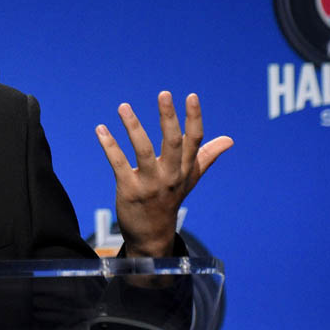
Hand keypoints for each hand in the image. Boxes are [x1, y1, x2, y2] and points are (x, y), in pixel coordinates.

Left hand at [95, 92, 231, 257]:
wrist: (152, 236)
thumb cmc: (171, 200)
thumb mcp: (190, 179)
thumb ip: (206, 157)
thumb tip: (229, 140)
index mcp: (185, 169)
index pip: (194, 141)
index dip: (194, 118)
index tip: (192, 96)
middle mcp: (170, 176)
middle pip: (172, 143)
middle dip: (169, 117)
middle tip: (164, 93)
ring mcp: (149, 184)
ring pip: (143, 151)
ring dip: (132, 126)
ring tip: (123, 106)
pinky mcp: (129, 190)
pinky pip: (118, 164)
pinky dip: (109, 146)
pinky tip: (100, 129)